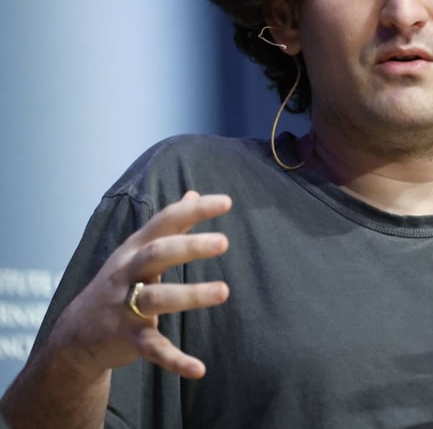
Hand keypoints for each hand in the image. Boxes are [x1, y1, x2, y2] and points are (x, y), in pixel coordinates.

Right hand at [52, 191, 230, 379]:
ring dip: (190, 295)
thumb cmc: (119, 283)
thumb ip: (170, 225)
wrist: (75, 335)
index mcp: (134, 249)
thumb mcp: (138, 250)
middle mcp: (128, 274)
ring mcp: (125, 307)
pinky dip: (175, 360)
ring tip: (224, 291)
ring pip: (157, 298)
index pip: (165, 222)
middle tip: (224, 241)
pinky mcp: (127, 339)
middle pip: (157, 255)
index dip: (194, 211)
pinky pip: (153, 349)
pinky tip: (199, 368)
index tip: (226, 201)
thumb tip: (193, 193)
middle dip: (189, 247)